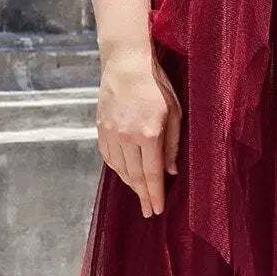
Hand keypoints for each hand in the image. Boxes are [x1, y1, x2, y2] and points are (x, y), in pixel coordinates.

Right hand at [96, 47, 181, 218]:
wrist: (125, 64)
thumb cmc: (156, 84)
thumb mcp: (175, 112)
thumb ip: (173, 144)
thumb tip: (170, 171)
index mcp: (148, 133)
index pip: (151, 173)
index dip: (155, 194)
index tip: (156, 210)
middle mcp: (127, 137)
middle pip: (134, 176)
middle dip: (143, 196)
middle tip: (147, 211)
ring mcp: (111, 133)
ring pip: (119, 168)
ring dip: (130, 184)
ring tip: (139, 194)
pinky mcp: (101, 128)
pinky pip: (108, 157)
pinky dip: (116, 169)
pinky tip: (124, 174)